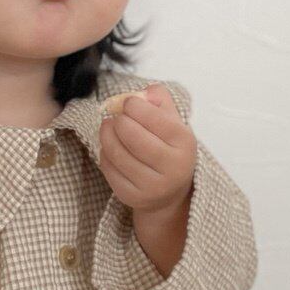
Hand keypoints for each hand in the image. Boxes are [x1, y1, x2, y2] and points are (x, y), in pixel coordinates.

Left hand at [98, 83, 195, 214]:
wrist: (170, 192)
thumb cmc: (168, 148)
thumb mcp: (173, 122)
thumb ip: (160, 100)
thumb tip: (143, 92)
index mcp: (185, 143)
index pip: (156, 119)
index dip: (135, 106)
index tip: (128, 103)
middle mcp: (173, 168)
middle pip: (133, 137)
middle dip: (119, 121)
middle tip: (116, 117)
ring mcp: (153, 186)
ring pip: (117, 154)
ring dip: (106, 135)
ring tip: (107, 127)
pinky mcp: (133, 198)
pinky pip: (109, 169)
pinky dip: (105, 154)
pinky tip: (110, 148)